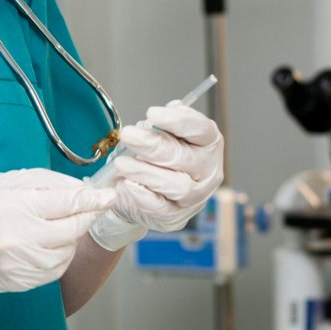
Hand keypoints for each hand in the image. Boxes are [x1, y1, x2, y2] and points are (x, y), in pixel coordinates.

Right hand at [0, 169, 115, 315]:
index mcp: (13, 205)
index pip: (68, 202)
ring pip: (67, 251)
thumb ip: (47, 184)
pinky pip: (53, 270)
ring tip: (53, 226)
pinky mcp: (18, 282)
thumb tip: (83, 190)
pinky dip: (56, 256)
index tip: (108, 195)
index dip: (94, 198)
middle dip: (85, 216)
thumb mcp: (5, 182)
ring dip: (69, 238)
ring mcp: (18, 264)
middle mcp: (18, 237)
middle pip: (73, 227)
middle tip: (89, 207)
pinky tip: (43, 244)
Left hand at [89, 102, 224, 250]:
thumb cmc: (157, 158)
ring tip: (122, 162)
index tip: (152, 113)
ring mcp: (195, 197)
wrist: (143, 193)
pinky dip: (142, 195)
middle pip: (185, 158)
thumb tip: (158, 117)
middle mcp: (208, 171)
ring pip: (178, 186)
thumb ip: (161, 125)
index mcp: (208, 144)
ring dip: (146, 172)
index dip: (178, 121)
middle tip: (128, 135)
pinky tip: (127, 183)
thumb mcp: (161, 135)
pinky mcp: (176, 216)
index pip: (201, 129)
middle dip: (154, 145)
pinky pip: (161, 208)